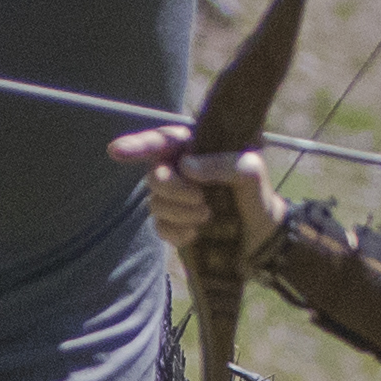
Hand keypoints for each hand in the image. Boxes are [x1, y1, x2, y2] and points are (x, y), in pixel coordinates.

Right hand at [115, 124, 279, 260]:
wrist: (263, 239)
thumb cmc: (258, 197)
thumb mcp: (251, 172)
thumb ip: (224, 163)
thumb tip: (186, 166)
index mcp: (195, 150)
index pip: (161, 141)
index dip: (136, 145)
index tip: (116, 152)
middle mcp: (180, 172)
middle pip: (154, 175)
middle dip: (173, 189)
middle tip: (200, 199)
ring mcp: (175, 200)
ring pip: (155, 203)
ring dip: (180, 212)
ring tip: (207, 216)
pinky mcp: (174, 225)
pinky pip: (160, 227)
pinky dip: (177, 232)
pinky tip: (196, 234)